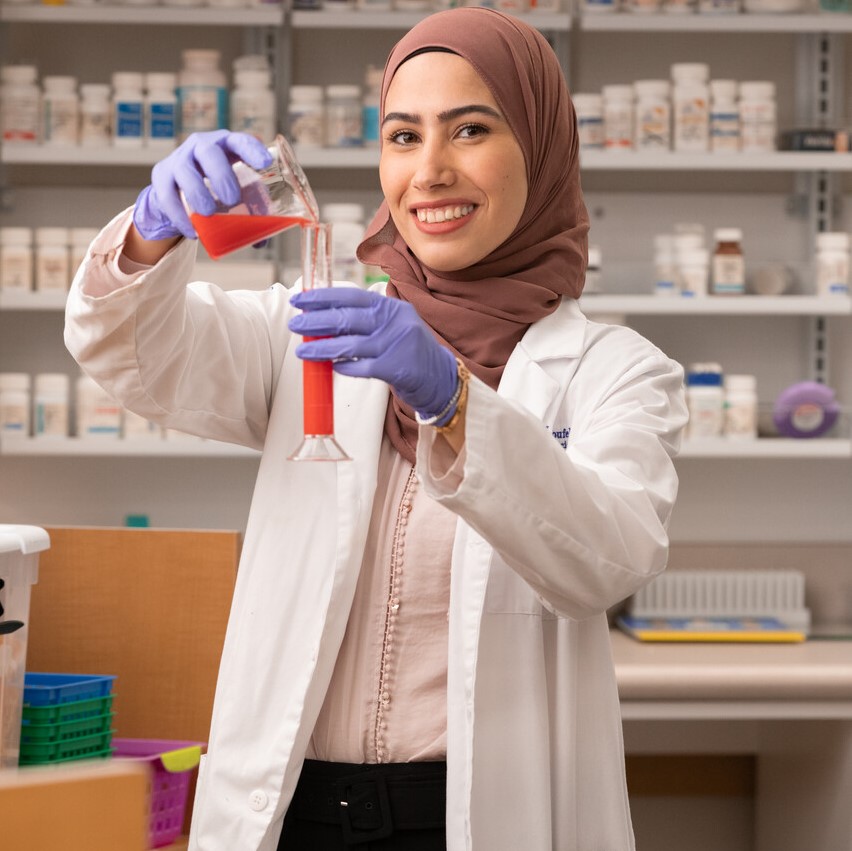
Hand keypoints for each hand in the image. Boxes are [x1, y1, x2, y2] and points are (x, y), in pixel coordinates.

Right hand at [132, 130, 272, 241]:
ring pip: (185, 171)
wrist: (178, 190)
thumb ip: (249, 213)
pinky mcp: (162, 175)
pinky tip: (192, 231)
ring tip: (208, 213)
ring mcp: (179, 159)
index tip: (265, 163)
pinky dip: (180, 215)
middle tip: (232, 199)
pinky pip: (167, 194)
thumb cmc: (214, 188)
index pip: (239, 141)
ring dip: (197, 192)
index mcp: (226, 147)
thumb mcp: (234, 192)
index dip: (252, 150)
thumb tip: (261, 240)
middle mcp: (201, 146)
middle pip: (209, 152)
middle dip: (221, 175)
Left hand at [289, 288, 458, 420]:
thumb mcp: (393, 325)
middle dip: (316, 321)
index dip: (323, 297)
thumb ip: (366, 319)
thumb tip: (325, 319)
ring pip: (349, 344)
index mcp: (390, 306)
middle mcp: (393, 321)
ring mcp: (395, 344)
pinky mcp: (396, 367)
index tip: (301, 300)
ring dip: (322, 348)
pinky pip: (361, 367)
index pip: (351, 297)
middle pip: (347, 318)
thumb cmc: (409, 351)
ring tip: (303, 352)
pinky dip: (344, 367)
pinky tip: (332, 367)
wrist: (440, 378)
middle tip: (296, 325)